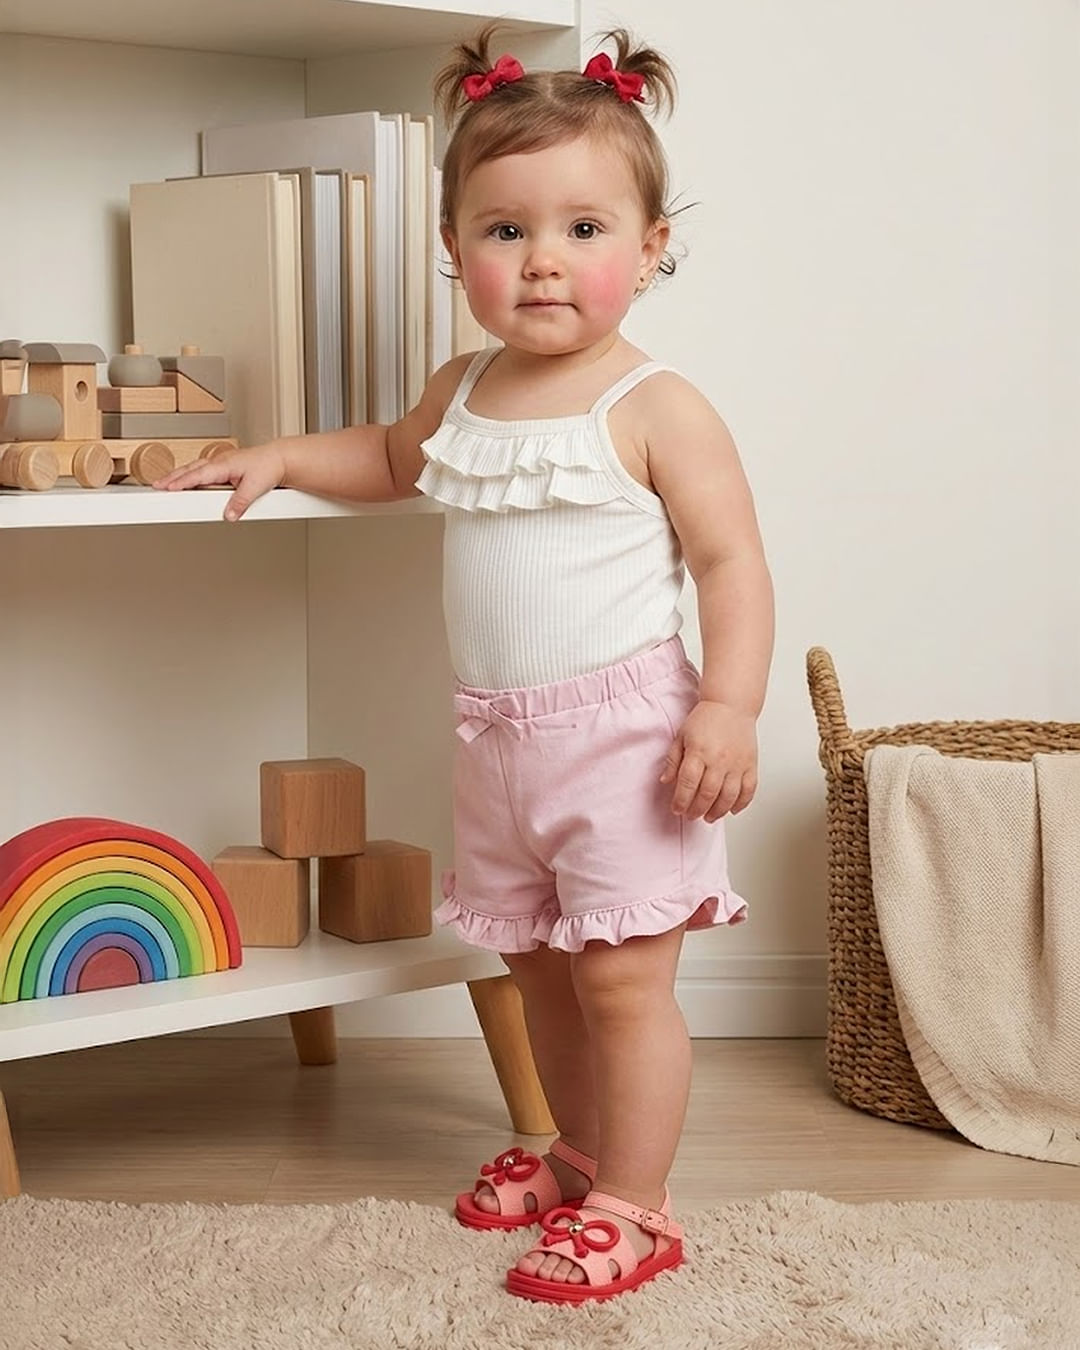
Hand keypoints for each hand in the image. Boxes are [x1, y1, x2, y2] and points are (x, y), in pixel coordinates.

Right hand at [152, 445, 286, 520]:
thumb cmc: (269, 467)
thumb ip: (240, 502)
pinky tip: (186, 481)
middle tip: (156, 486)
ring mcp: (220, 464)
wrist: (280, 459)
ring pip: (194, 469)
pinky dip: (190, 475)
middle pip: (190, 470)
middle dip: (172, 478)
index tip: (167, 487)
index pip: (197, 475)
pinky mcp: (224, 467)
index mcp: (224, 464)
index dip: (181, 482)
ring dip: (179, 476)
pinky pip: (202, 471)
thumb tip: (229, 516)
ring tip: (165, 484)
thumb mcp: (255, 487)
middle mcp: (219, 461)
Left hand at [659, 700, 757, 820]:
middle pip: (708, 793)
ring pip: (729, 796)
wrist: (732, 705)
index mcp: (699, 751)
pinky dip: (741, 804)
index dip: (681, 800)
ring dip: (718, 811)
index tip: (677, 809)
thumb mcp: (682, 736)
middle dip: (697, 809)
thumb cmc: (706, 719)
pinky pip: (749, 790)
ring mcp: (737, 763)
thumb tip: (665, 781)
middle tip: (691, 816)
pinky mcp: (751, 764)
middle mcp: (719, 759)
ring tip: (709, 817)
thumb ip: (673, 760)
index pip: (688, 783)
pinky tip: (731, 810)